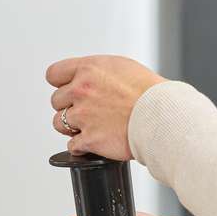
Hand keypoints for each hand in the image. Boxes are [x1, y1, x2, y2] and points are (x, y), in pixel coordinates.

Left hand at [46, 55, 164, 160]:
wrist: (162, 116)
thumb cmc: (149, 93)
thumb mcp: (121, 67)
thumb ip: (98, 73)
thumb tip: (88, 79)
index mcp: (88, 70)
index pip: (54, 74)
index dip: (62, 85)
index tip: (70, 92)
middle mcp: (81, 91)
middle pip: (56, 101)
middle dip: (70, 107)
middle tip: (87, 113)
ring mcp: (84, 116)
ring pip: (59, 124)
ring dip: (72, 128)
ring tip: (91, 128)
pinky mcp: (90, 140)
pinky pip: (72, 146)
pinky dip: (81, 147)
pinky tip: (94, 143)